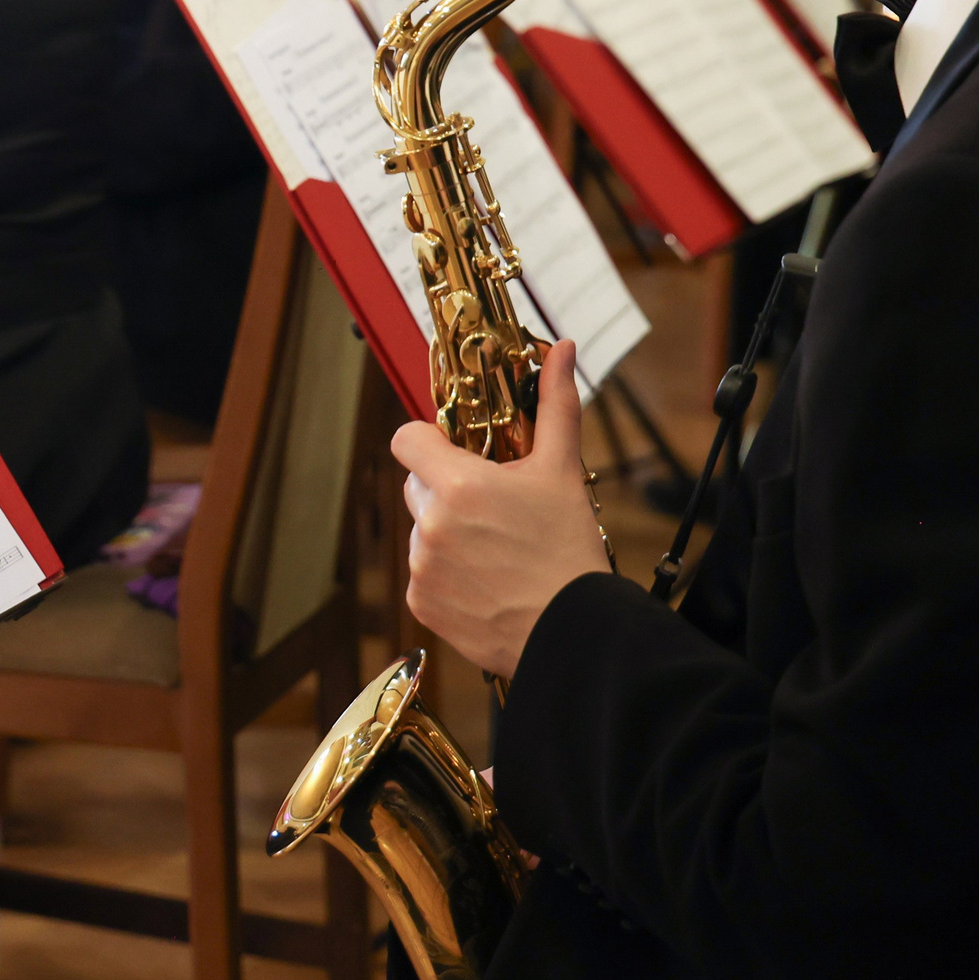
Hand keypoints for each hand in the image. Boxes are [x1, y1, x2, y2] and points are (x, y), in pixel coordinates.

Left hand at [398, 340, 611, 680]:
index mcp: (458, 484)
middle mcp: (429, 524)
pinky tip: (486, 582)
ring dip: (447, 533)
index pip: (406, 439)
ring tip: (496, 551)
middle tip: (491, 506)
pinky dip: (447, 575)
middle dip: (445, 488)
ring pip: (421, 530)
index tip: (456, 452)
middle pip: (416, 485)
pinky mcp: (421, 604)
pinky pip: (423, 574)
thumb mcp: (561, 471)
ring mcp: (421, 566)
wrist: (572, 631)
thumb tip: (560, 348)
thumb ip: (555, 403)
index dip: (428, 441)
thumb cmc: (568, 550)